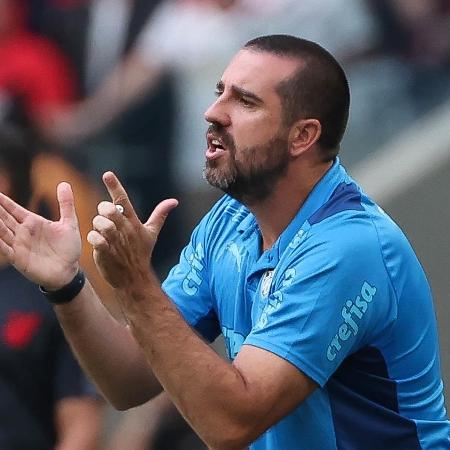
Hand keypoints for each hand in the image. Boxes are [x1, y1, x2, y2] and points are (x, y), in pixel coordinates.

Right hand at [0, 182, 80, 289]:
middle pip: (3, 217)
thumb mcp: (69, 223)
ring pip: (1, 231)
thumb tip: (64, 183)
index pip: (13, 208)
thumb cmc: (68, 248)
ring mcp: (19, 245)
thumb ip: (66, 204)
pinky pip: (4, 249)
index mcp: (33, 222)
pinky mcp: (19, 258)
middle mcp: (22, 232)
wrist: (70, 271)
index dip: (2, 200)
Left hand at [87, 172, 177, 288]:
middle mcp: (125, 230)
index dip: (115, 186)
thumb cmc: (141, 253)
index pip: (123, 200)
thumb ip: (160, 215)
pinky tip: (96, 241)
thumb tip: (174, 201)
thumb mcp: (152, 233)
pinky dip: (93, 238)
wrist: (135, 278)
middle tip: (104, 215)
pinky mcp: (105, 253)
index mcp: (134, 223)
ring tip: (101, 230)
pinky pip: (95, 239)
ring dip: (98, 224)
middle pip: (109, 209)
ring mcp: (115, 241)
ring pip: (100, 223)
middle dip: (103, 209)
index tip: (107, 174)